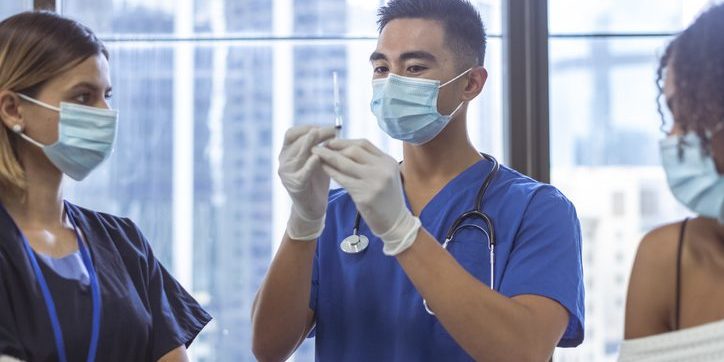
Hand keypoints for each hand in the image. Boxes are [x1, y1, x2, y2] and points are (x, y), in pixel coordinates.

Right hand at [278, 125, 335, 239]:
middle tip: (331, 130)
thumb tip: (332, 129)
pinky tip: (318, 158)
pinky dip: (309, 164)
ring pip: (298, 155)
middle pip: (296, 142)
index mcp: (286, 152)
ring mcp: (287, 174)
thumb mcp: (316, 158)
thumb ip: (319, 146)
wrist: (312, 206)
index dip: (306, 128)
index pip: (291, 134)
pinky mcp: (295, 186)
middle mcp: (283, 161)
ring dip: (312, 145)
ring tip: (324, 138)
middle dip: (314, 134)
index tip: (322, 126)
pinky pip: (302, 173)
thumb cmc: (316, 179)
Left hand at [312, 139, 420, 254]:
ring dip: (327, 156)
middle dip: (334, 147)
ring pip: (345, 163)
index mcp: (388, 161)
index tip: (332, 142)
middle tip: (320, 146)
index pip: (364, 144)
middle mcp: (383, 169)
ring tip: (315, 153)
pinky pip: (342, 179)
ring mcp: (374, 182)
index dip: (345, 141)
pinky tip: (323, 168)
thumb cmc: (387, 199)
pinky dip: (330, 172)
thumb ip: (371, 163)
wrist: (396, 223)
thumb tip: (346, 150)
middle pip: (354, 150)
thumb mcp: (385, 175)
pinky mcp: (365, 195)